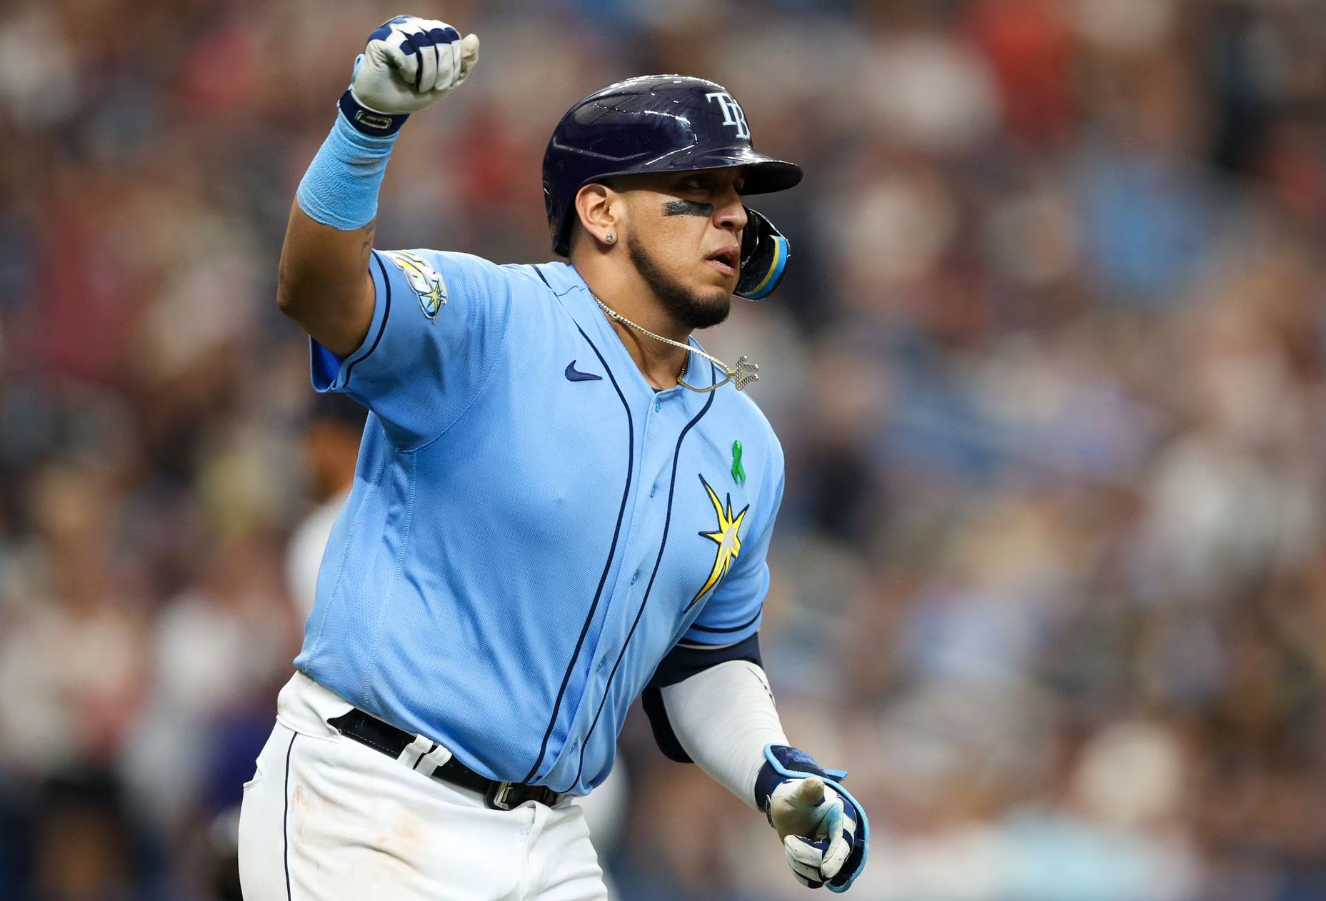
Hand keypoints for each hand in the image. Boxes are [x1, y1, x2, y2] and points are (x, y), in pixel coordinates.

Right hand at [350, 15, 479, 115]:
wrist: (385, 108)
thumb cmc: (414, 92)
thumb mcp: (446, 83)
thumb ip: (464, 63)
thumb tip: (474, 38)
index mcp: (428, 32)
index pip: (451, 36)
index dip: (454, 61)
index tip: (446, 84)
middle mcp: (411, 26)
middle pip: (439, 37)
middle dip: (443, 68)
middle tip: (435, 87)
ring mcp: (394, 31)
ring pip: (422, 42)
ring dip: (427, 72)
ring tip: (420, 86)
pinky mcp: (379, 40)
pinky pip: (403, 51)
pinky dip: (409, 70)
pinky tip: (405, 78)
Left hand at [757, 746, 868, 891]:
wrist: (787, 807)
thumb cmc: (793, 796)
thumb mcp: (797, 793)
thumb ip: (807, 791)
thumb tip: (816, 783)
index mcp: (842, 817)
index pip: (843, 843)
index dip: (835, 858)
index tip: (824, 871)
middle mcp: (841, 837)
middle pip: (830, 862)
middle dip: (807, 857)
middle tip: (788, 841)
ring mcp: (831, 851)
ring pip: (820, 873)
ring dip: (800, 863)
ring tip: (788, 843)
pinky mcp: (822, 862)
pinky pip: (812, 877)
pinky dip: (799, 870)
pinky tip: (790, 853)